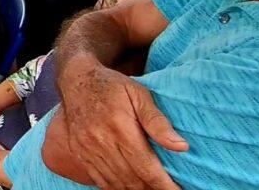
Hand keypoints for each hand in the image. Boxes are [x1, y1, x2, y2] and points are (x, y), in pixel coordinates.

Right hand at [53, 60, 186, 189]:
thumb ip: (157, 121)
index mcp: (120, 127)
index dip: (164, 184)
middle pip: (132, 179)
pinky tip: (130, 188)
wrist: (76, 80)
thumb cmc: (112, 86)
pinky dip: (116, 189)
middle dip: (152, 189)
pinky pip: (99, 180)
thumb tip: (181, 146)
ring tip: (151, 189)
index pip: (146, 167)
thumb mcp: (138, 94)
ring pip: (116, 183)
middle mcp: (101, 141)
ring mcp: (88, 149)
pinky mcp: (80, 153)